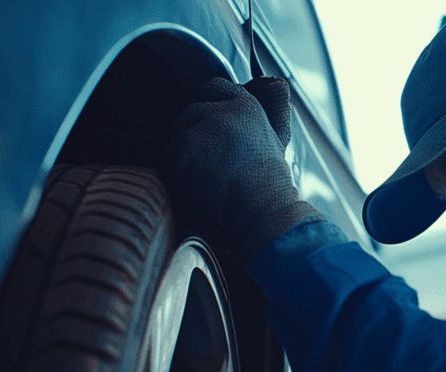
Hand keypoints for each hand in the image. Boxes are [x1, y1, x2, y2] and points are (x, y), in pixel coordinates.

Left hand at [163, 77, 323, 265]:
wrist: (265, 217)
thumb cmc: (271, 189)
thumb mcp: (278, 140)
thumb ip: (271, 110)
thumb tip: (273, 81)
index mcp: (247, 107)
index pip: (214, 88)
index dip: (209, 110)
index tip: (213, 133)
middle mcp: (223, 112)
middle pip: (188, 115)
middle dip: (195, 140)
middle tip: (214, 169)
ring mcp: (201, 132)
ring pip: (176, 141)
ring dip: (186, 162)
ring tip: (211, 184)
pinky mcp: (184, 155)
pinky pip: (168, 164)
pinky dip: (179, 180)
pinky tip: (200, 192)